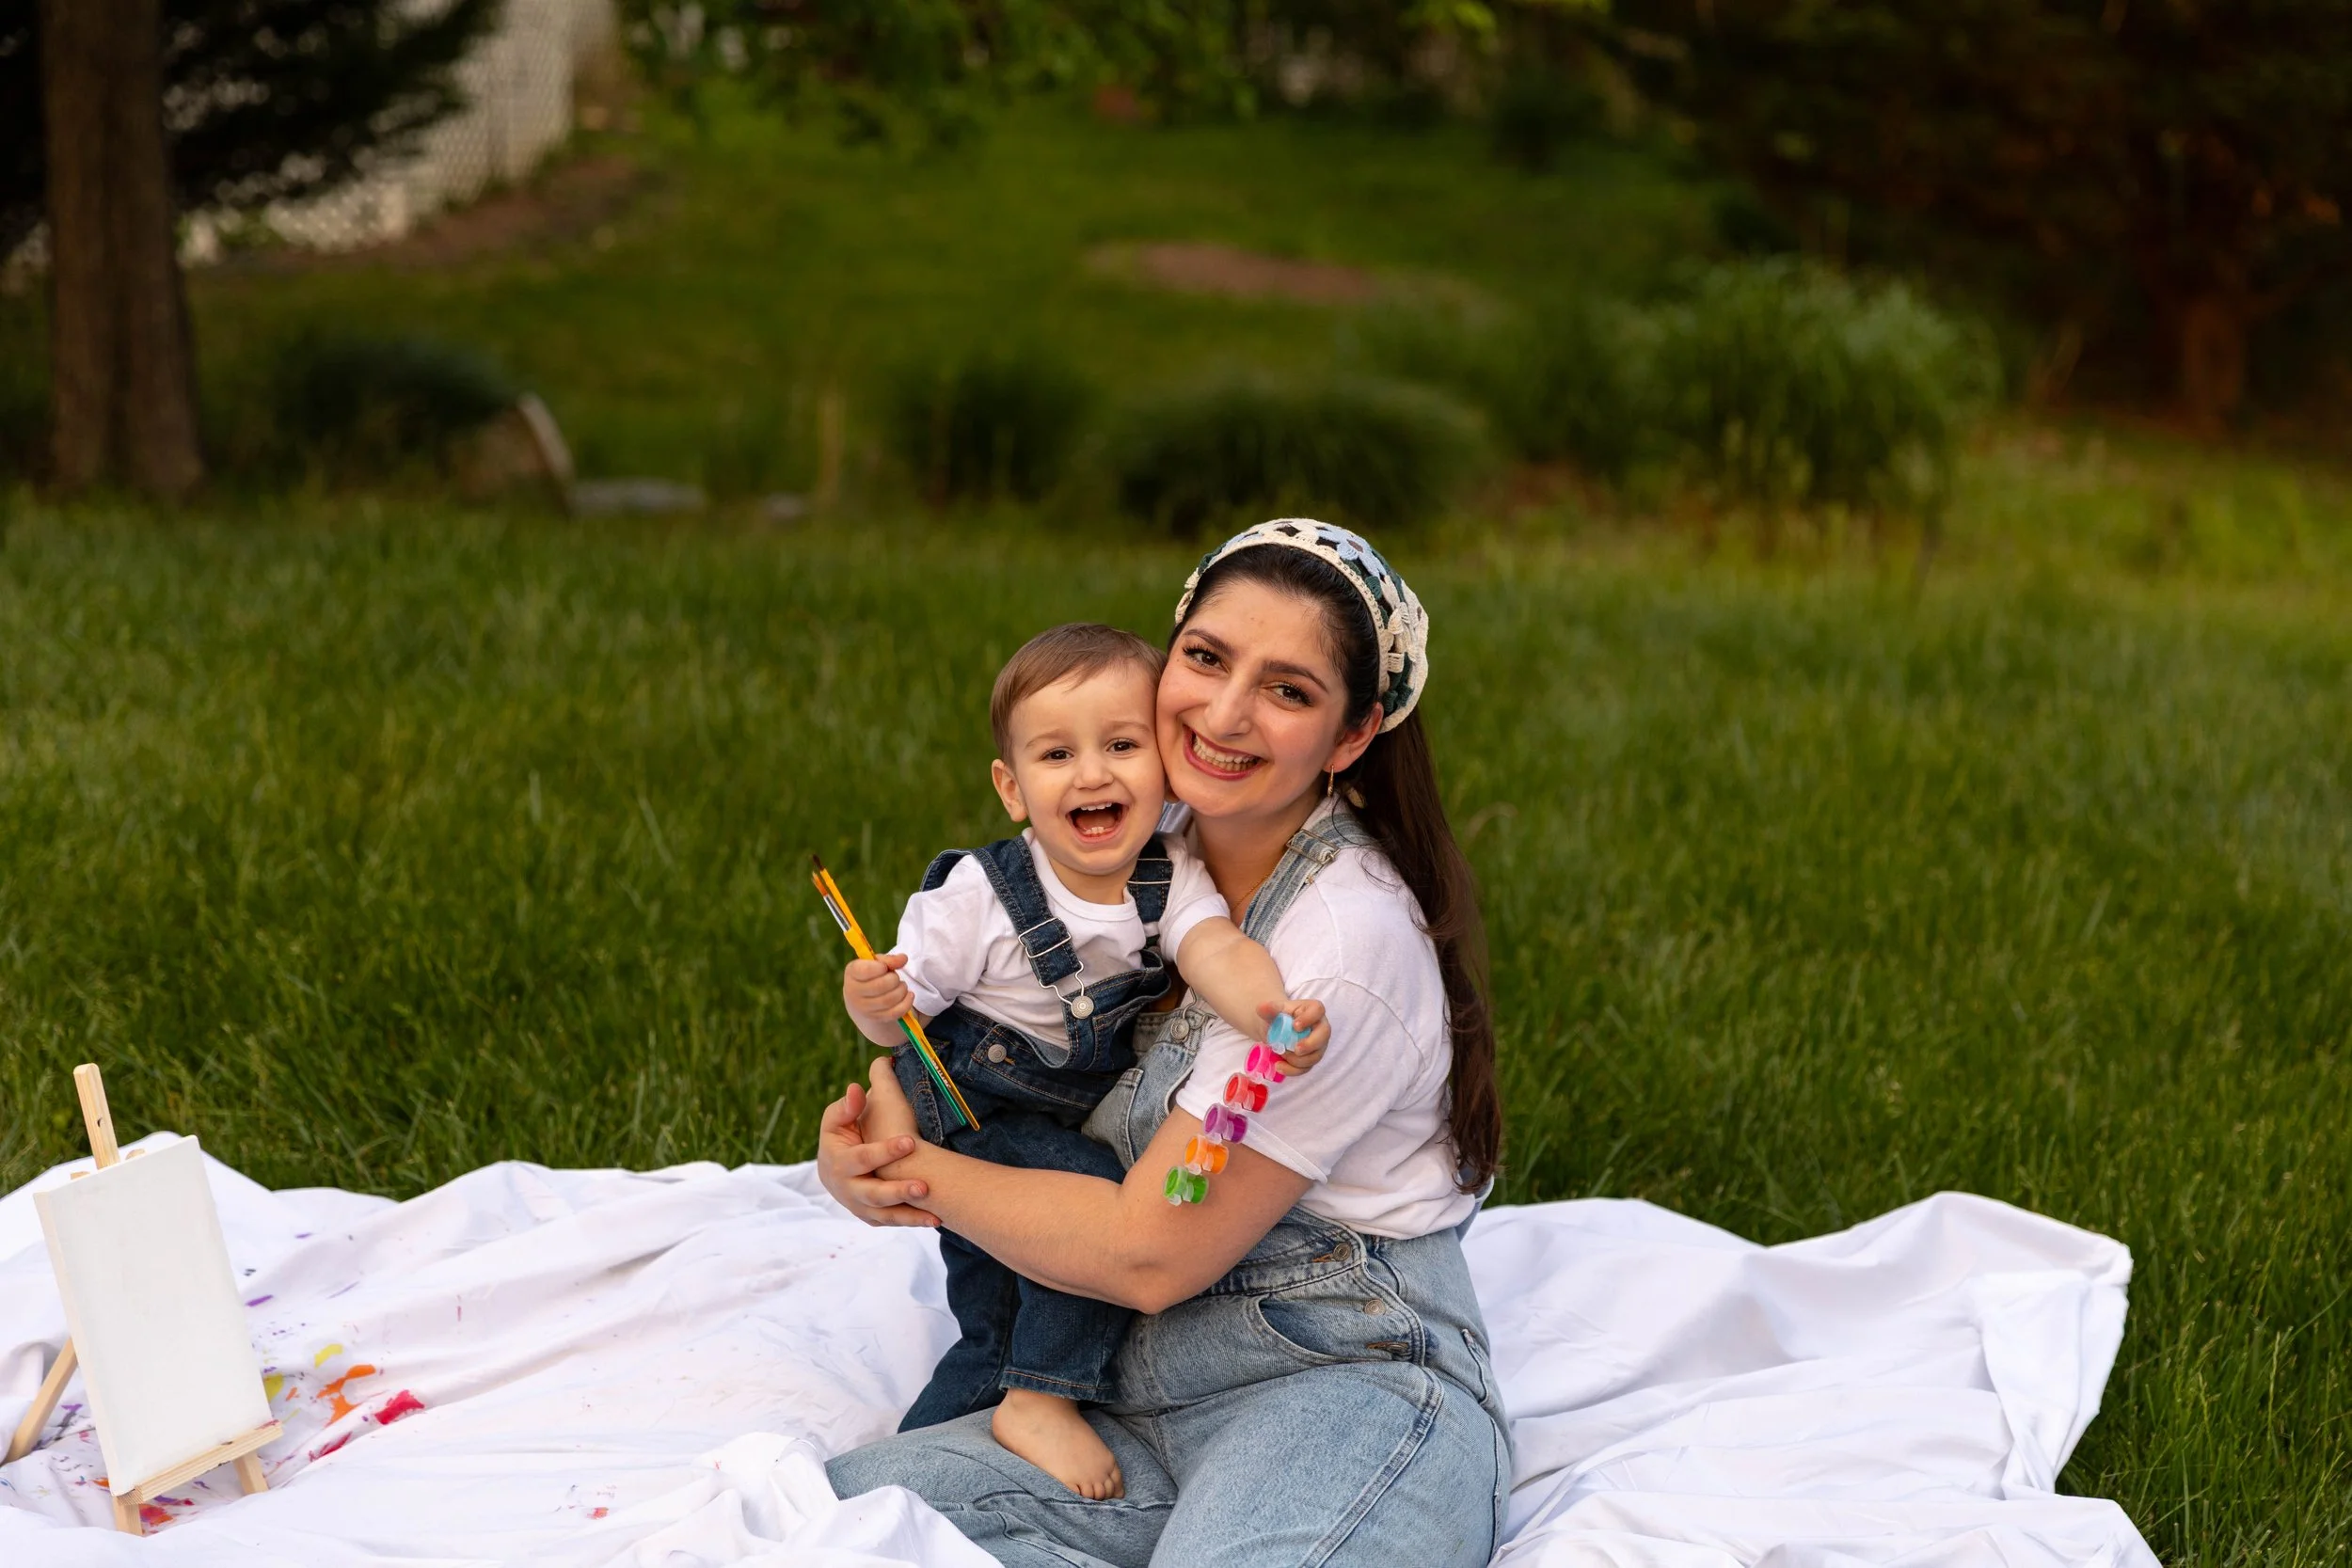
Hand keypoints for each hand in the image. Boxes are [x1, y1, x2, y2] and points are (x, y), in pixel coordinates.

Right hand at [815, 1063, 939, 1227]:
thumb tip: (856, 1089)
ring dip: (910, 1215)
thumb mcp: (837, 1119)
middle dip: (898, 1191)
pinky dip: (912, 1222)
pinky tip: (936, 1219)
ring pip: (885, 1214)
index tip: (910, 1141)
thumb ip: (848, 1106)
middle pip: (873, 1194)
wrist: (833, 1170)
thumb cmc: (840, 1136)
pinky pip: (893, 1221)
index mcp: (838, 1162)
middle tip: (925, 1187)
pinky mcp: (872, 1216)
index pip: (862, 1158)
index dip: (885, 1151)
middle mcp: (847, 1189)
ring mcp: (860, 1206)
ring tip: (937, 1215)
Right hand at [844, 954, 912, 1028]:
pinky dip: (906, 1003)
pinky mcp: (876, 1017)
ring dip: (902, 990)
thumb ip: (889, 959)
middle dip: (894, 979)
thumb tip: (903, 959)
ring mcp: (864, 1008)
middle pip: (880, 986)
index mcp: (852, 973)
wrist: (863, 997)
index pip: (866, 970)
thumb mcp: (877, 963)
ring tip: (902, 985)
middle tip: (895, 977)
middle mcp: (853, 992)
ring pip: (888, 1000)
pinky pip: (895, 1013)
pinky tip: (909, 995)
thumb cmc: (872, 975)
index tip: (885, 967)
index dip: (881, 967)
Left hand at [1258, 998, 1329, 1073]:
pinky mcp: (1312, 1058)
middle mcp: (1320, 1026)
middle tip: (1296, 1049)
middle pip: (1324, 1035)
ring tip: (1281, 1054)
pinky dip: (1292, 1069)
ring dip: (1298, 1059)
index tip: (1295, 1026)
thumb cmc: (1279, 1017)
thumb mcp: (1273, 1011)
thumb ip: (1269, 1008)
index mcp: (1313, 1010)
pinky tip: (1279, 1066)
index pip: (1318, 1010)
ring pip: (1315, 1055)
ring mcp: (1318, 1044)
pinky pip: (1306, 1067)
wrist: (1276, 1030)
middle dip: (1310, 1044)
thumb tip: (1262, 1007)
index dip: (1309, 1018)